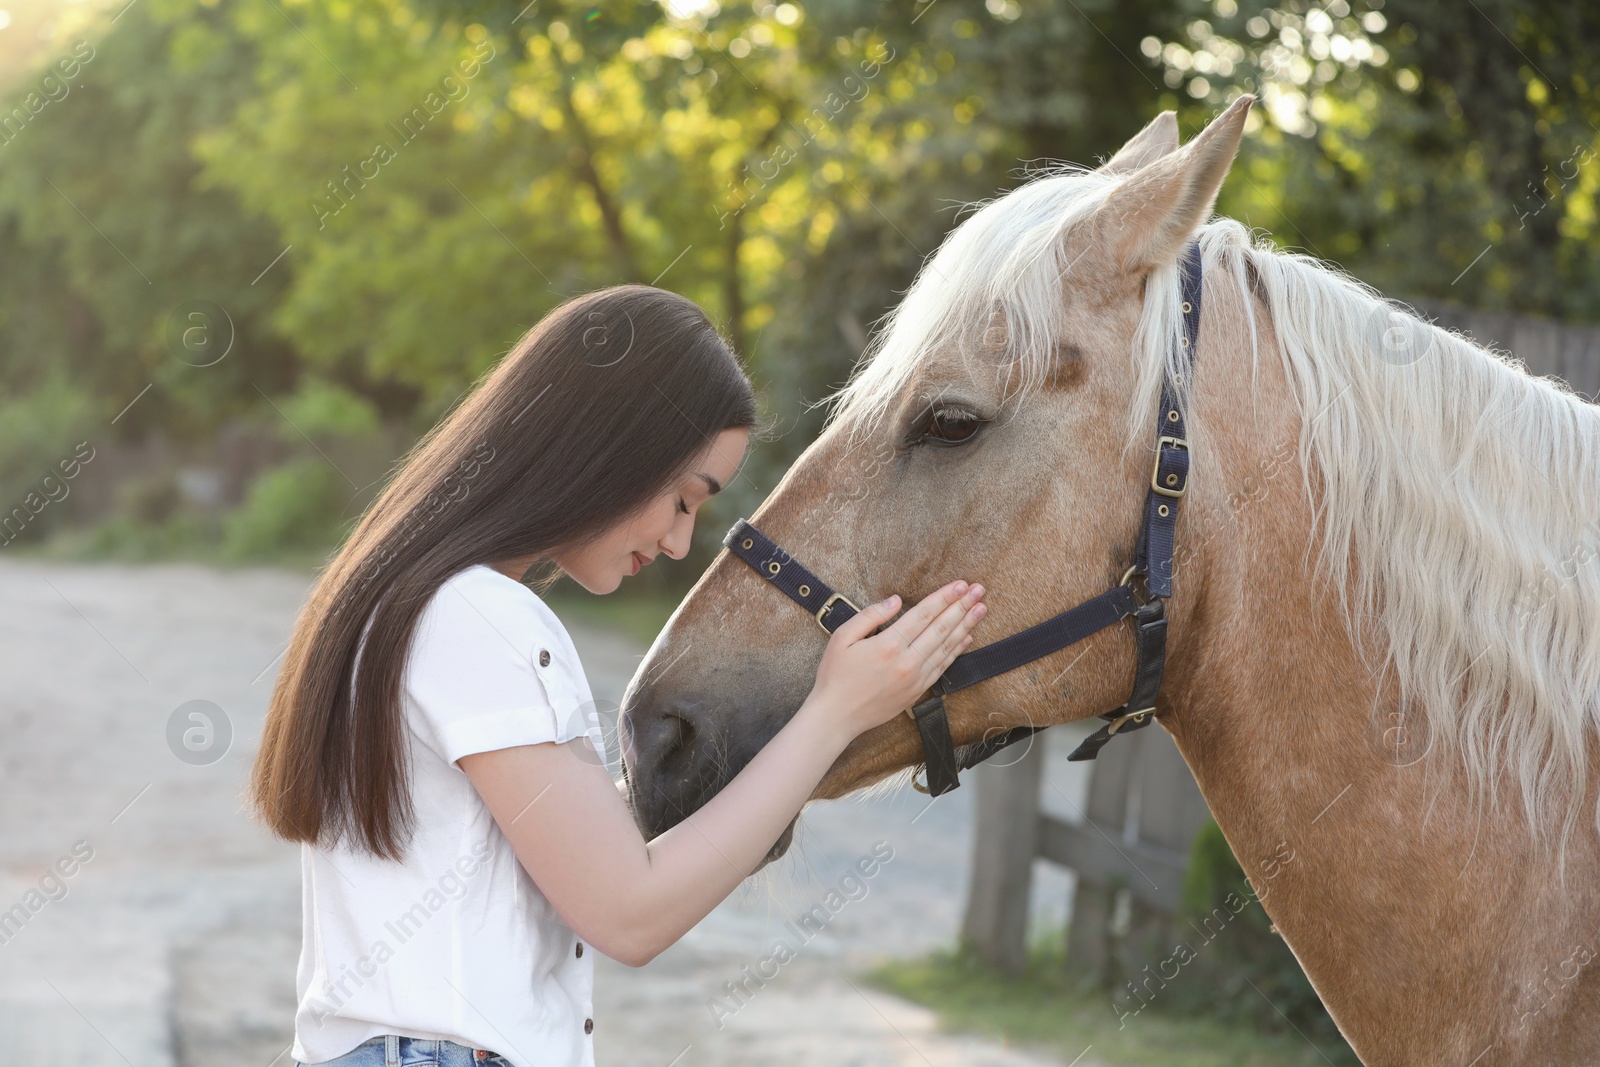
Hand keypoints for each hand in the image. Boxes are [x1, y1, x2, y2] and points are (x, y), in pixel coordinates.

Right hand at [802, 580, 986, 740]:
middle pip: (941, 628)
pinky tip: (968, 637)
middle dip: (962, 606)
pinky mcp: (918, 692)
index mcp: (888, 645)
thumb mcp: (842, 637)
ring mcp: (915, 678)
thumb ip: (870, 616)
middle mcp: (907, 661)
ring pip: (947, 647)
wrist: (836, 716)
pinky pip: (943, 667)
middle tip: (978, 590)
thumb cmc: (835, 676)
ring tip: (981, 609)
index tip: (960, 584)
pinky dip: (957, 651)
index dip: (944, 597)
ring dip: (966, 626)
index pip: (924, 614)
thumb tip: (896, 601)